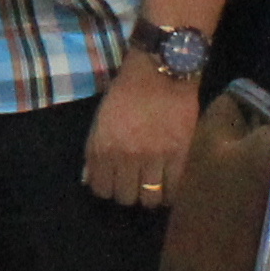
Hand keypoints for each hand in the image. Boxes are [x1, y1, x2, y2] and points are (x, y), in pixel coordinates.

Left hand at [84, 63, 201, 208]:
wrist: (160, 72)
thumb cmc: (126, 91)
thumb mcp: (101, 119)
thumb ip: (94, 150)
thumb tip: (89, 179)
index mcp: (103, 146)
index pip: (101, 188)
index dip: (106, 189)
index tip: (113, 183)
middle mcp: (126, 157)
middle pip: (125, 198)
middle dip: (128, 194)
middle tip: (134, 185)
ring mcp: (154, 158)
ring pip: (150, 199)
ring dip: (150, 197)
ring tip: (153, 188)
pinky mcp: (180, 155)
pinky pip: (174, 189)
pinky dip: (171, 193)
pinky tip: (169, 186)